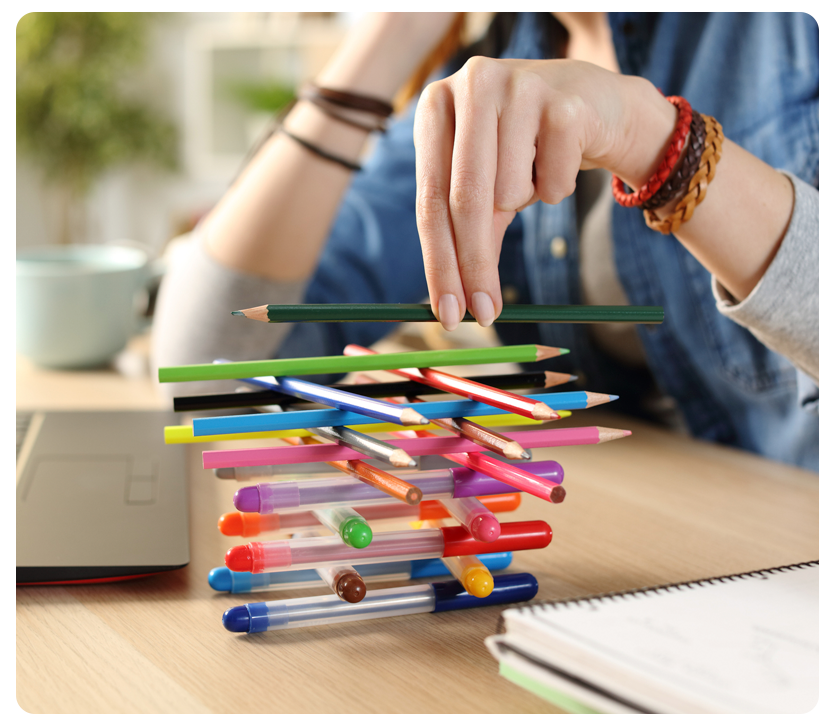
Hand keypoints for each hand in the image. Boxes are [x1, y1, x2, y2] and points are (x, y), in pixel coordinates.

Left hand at [413, 57, 675, 328]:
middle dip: (474, 267)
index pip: (429, 200)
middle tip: (486, 315)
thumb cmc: (527, 152)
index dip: (439, 263)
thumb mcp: (485, 188)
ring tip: (535, 171)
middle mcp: (470, 85)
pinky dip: (559, 187)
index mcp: (436, 107)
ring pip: (510, 194)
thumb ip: (464, 237)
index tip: (449, 314)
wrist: (597, 107)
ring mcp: (517, 86)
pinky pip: (554, 185)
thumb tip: (456, 306)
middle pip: (465, 201)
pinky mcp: (563, 102)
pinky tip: (563, 156)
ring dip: (526, 201)